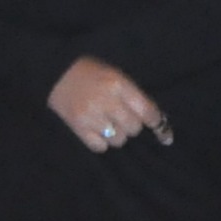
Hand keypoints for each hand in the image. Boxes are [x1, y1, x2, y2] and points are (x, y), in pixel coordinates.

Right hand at [50, 57, 171, 151]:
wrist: (56, 74)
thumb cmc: (91, 73)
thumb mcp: (116, 75)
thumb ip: (134, 96)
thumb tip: (156, 120)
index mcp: (118, 84)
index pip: (147, 111)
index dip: (158, 124)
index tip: (164, 135)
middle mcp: (106, 101)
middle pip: (134, 128)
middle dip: (132, 125)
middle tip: (123, 118)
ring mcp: (91, 116)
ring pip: (119, 140)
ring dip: (118, 135)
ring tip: (109, 123)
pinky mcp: (78, 128)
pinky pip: (101, 147)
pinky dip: (102, 142)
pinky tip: (98, 130)